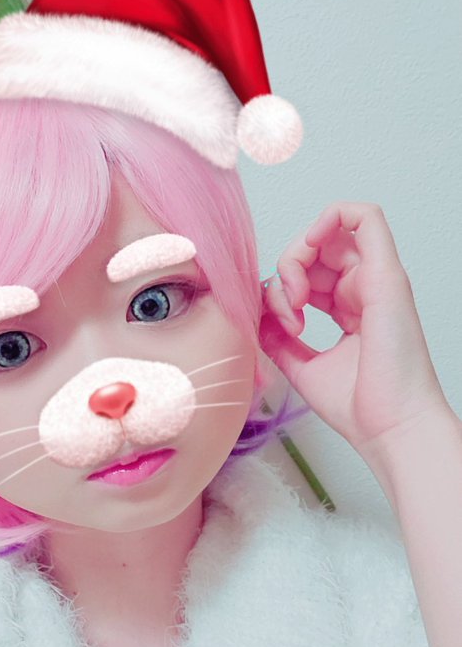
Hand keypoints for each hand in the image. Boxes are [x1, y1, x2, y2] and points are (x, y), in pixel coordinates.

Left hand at [258, 201, 448, 458]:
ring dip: (297, 256)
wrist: (389, 430)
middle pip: (316, 249)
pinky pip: (366, 216)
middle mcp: (366, 288)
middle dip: (286, 270)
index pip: (310, 272)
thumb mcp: (303, 366)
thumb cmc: (360, 408)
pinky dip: (331, 216)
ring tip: (295, 301)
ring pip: (330, 233)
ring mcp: (378, 279)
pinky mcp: (386, 276)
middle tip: (287, 312)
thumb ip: (279, 338)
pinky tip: (309, 246)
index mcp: (351, 307)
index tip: (280, 324)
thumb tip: (257, 314)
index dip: (282, 287)